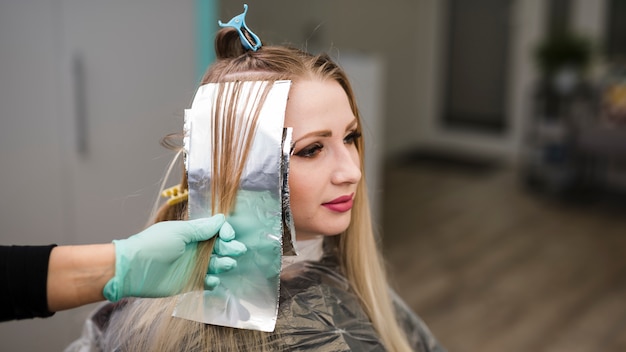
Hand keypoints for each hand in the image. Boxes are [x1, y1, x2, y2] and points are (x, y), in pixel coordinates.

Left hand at [103, 215, 245, 301]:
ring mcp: (193, 266)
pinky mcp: (190, 283)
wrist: (134, 270)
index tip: (229, 236)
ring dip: (224, 264)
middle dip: (229, 248)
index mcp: (192, 234)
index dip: (225, 233)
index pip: (215, 231)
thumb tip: (221, 218)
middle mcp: (194, 249)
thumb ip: (202, 228)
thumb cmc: (154, 245)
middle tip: (235, 251)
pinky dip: (213, 282)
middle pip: (219, 247)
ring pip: (216, 264)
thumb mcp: (179, 232)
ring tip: (225, 264)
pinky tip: (212, 280)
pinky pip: (207, 282)